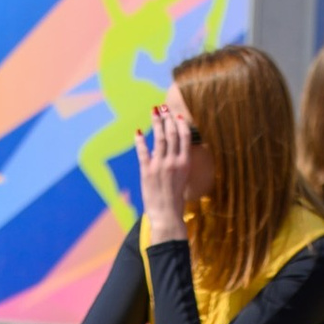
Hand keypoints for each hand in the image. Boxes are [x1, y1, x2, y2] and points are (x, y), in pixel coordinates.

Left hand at [136, 95, 203, 236]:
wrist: (167, 215)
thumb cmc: (176, 199)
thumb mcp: (182, 178)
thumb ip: (176, 162)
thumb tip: (166, 148)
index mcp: (185, 163)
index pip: (184, 137)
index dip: (180, 124)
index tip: (176, 115)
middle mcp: (173, 162)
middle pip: (171, 134)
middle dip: (167, 118)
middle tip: (163, 108)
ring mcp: (160, 166)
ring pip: (158, 139)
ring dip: (156, 123)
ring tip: (154, 112)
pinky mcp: (147, 171)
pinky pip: (143, 152)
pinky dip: (140, 141)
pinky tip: (137, 132)